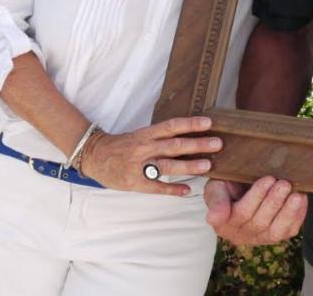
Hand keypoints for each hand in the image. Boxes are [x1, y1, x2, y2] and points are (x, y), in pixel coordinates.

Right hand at [80, 116, 220, 195]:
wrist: (95, 156)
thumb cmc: (122, 145)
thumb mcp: (139, 135)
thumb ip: (159, 137)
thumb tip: (187, 135)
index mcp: (146, 134)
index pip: (172, 126)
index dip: (190, 124)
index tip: (209, 122)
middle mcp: (144, 148)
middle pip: (174, 145)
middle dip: (197, 144)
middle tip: (217, 144)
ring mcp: (139, 166)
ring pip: (168, 165)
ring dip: (189, 166)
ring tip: (208, 166)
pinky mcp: (135, 182)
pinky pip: (157, 187)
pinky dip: (172, 189)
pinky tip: (187, 190)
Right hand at [204, 176, 306, 246]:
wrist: (238, 190)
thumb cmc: (226, 186)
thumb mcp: (216, 188)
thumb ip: (215, 201)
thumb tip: (213, 219)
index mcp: (224, 223)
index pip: (242, 212)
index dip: (256, 197)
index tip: (267, 179)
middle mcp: (241, 235)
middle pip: (260, 221)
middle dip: (274, 201)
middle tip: (284, 183)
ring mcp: (260, 238)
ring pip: (276, 230)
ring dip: (288, 212)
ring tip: (296, 194)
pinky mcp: (276, 236)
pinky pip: (288, 231)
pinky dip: (297, 216)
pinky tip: (301, 199)